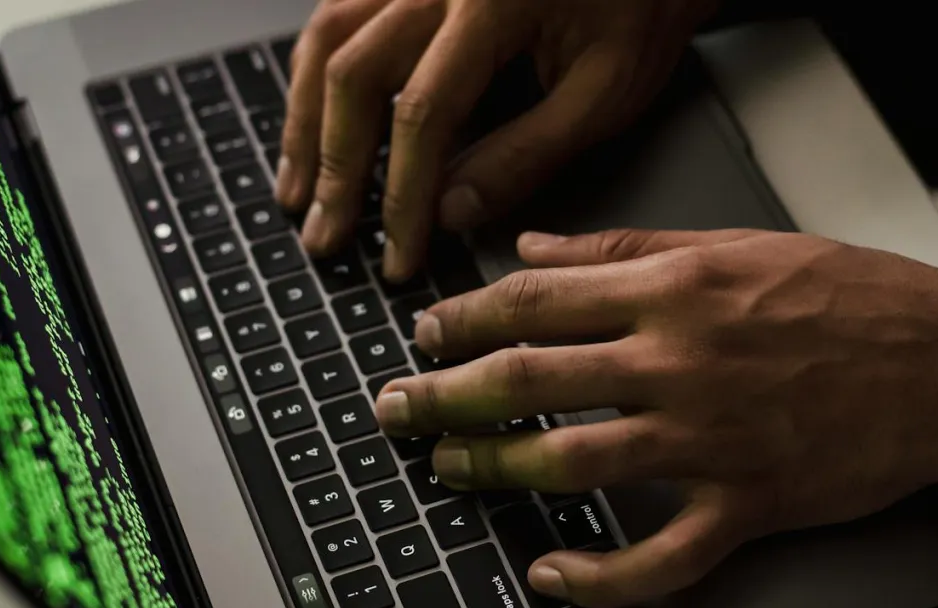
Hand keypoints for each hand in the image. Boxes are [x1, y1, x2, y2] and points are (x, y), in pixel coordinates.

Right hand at [276, 0, 719, 280]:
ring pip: (328, 40)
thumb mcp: (605, 91)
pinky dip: (315, 77)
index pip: (423, 111)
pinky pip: (338, 17)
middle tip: (327, 237)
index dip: (403, 194)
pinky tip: (311, 124)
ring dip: (305, 122)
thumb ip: (528, 154)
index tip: (398, 253)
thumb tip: (452, 212)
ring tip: (298, 193)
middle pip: (354, 73)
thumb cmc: (638, 11)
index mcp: (492, 2)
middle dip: (336, 168)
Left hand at [372, 228, 937, 607]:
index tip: (426, 333)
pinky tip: (552, 573)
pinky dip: (598, 577)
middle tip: (399, 408)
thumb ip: (625, 245)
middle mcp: (681, 361)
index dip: (462, 319)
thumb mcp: (736, 243)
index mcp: (675, 288)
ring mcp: (711, 440)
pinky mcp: (746, 506)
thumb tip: (536, 249)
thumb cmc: (855, 299)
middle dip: (445, 396)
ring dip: (494, 472)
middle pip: (529, 380)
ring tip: (449, 471)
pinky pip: (658, 558)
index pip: (535, 300)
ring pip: (572, 464)